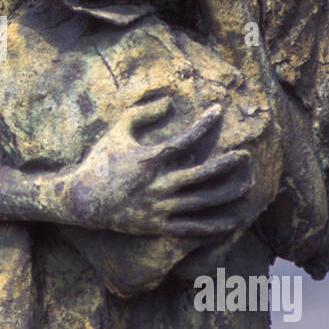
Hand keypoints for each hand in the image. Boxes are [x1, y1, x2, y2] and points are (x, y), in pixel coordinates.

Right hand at [58, 94, 251, 239]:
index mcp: (149, 159)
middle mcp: (158, 184)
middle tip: (245, 155)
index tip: (218, 111)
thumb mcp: (117, 131)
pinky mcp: (157, 226)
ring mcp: (159, 207)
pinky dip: (214, 226)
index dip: (204, 123)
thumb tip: (168, 101)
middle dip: (227, 164)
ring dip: (227, 193)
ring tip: (247, 185)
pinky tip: (232, 222)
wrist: (82, 200)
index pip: (185, 139)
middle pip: (202, 174)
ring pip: (202, 202)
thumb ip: (142, 113)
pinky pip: (191, 228)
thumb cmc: (100, 162)